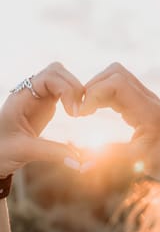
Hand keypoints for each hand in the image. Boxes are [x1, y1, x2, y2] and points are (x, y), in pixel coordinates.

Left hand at [0, 62, 83, 177]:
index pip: (49, 77)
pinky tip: (76, 113)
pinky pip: (62, 91)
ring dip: (75, 91)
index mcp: (21, 98)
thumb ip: (51, 153)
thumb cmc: (1, 150)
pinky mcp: (45, 106)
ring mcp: (38, 98)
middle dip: (74, 87)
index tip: (74, 113)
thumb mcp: (25, 151)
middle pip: (57, 71)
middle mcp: (30, 93)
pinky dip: (73, 98)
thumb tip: (77, 159)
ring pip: (61, 79)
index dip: (66, 89)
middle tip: (80, 112)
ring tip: (80, 112)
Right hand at [79, 63, 159, 181]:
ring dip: (96, 88)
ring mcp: (144, 98)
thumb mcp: (139, 163)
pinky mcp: (139, 102)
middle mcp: (147, 99)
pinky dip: (102, 94)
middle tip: (81, 110)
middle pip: (115, 73)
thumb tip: (84, 165)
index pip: (117, 84)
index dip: (94, 93)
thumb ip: (113, 159)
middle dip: (93, 87)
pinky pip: (117, 87)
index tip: (82, 113)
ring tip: (85, 110)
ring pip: (115, 76)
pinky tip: (94, 110)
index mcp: (148, 111)